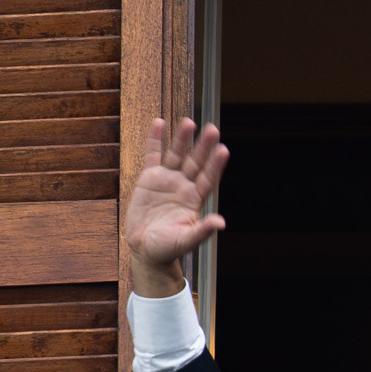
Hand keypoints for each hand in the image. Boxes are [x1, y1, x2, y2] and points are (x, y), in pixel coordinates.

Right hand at [126, 118, 229, 291]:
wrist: (146, 249)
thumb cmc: (169, 247)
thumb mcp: (187, 240)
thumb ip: (203, 230)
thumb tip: (221, 223)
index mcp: (195, 199)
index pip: (209, 178)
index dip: (215, 165)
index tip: (224, 150)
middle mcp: (184, 186)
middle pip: (196, 162)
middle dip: (203, 146)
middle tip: (213, 129)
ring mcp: (167, 180)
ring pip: (177, 155)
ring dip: (182, 139)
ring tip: (189, 122)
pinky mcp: (149, 178)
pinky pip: (153, 155)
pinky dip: (155, 139)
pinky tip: (159, 122)